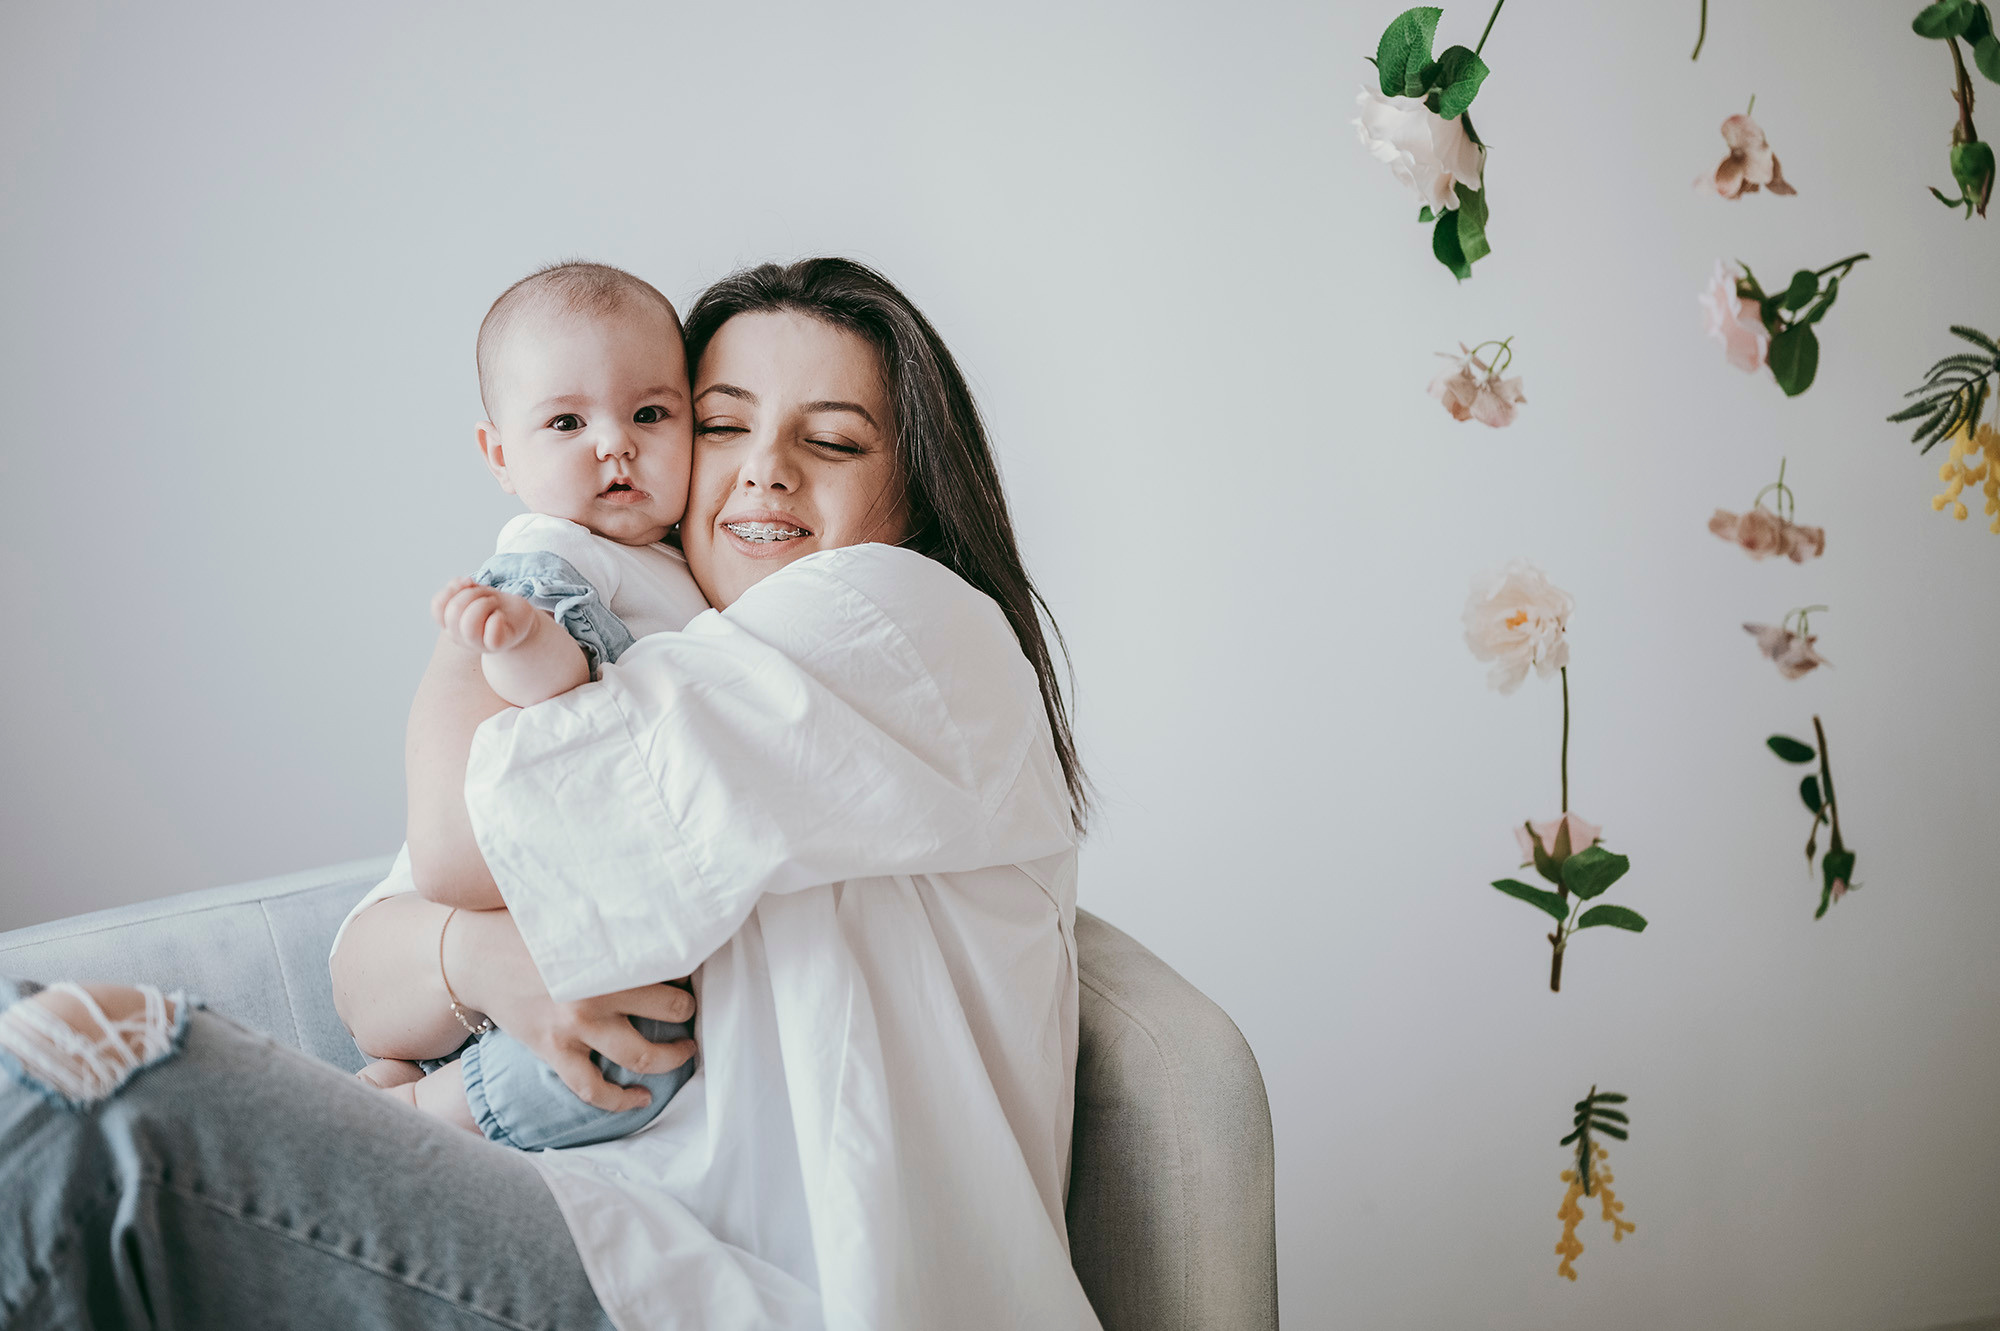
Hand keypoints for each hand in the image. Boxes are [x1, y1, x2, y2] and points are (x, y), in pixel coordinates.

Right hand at [432, 577, 538, 654]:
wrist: (518, 619)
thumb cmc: (494, 605)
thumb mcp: (475, 591)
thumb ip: (459, 586)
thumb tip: (464, 582)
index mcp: (449, 623)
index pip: (438, 606)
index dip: (452, 589)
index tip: (470, 582)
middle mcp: (458, 636)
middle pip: (454, 610)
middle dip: (474, 593)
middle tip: (487, 596)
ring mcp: (475, 644)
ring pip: (468, 623)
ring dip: (484, 604)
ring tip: (494, 603)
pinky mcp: (495, 646)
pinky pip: (491, 632)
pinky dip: (497, 618)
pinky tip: (500, 616)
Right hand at [447, 908, 695, 1111]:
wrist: (476, 956)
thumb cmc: (529, 929)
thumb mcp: (576, 916)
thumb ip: (616, 921)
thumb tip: (659, 905)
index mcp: (610, 953)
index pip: (674, 964)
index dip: (689, 969)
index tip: (692, 971)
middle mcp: (598, 992)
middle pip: (671, 1010)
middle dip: (689, 1013)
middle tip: (692, 1012)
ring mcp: (576, 1027)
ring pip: (642, 1057)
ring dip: (672, 1059)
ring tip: (684, 1054)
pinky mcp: (555, 1052)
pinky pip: (595, 1090)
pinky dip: (622, 1101)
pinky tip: (642, 1099)